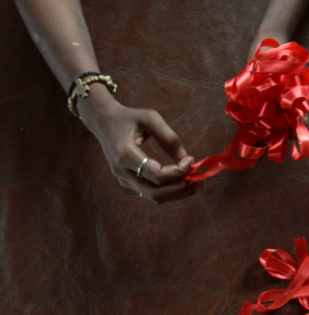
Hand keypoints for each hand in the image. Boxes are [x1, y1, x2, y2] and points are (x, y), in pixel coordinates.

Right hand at [77, 85, 199, 202]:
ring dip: (176, 193)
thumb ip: (169, 138)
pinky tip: (183, 183)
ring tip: (196, 185)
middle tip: (199, 182)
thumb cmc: (129, 117)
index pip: (156, 175)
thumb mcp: (150, 118)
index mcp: (125, 155)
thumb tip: (187, 159)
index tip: (191, 160)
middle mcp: (122, 172)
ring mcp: (123, 179)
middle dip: (180, 190)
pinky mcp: (128, 181)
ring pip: (153, 197)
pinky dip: (168, 191)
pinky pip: (150, 192)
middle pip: (155, 193)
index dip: (177, 172)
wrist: (103, 121)